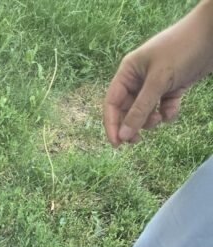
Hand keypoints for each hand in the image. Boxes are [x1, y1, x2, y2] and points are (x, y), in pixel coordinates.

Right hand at [104, 0, 212, 146]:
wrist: (212, 34)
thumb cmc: (181, 49)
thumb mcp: (158, 81)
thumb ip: (140, 110)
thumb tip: (123, 136)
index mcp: (129, 71)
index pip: (112, 103)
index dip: (112, 124)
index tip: (117, 144)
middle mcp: (139, 78)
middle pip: (127, 109)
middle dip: (132, 124)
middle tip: (137, 141)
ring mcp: (156, 83)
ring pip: (145, 111)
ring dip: (150, 120)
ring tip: (159, 119)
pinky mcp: (171, 87)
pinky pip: (163, 107)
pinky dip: (167, 113)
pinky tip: (173, 109)